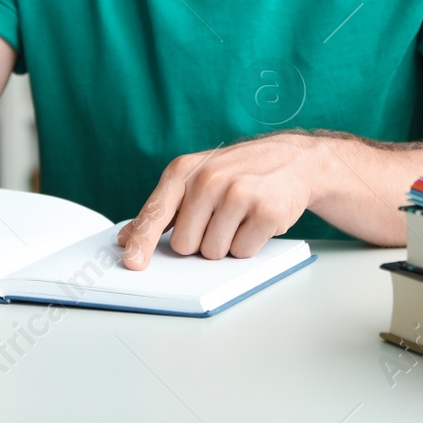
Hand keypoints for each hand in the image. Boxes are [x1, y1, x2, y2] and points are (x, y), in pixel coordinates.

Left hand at [115, 134, 317, 269]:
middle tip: (218, 219)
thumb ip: (163, 208)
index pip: (156, 212)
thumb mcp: (196, 177)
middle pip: (185, 245)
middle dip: (200, 242)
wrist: (293, 160)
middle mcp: (208, 179)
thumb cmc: (238, 172)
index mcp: (184, 170)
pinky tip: (256, 221)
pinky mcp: (266, 211)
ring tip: (239, 218)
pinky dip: (249, 244)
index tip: (132, 262)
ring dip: (226, 244)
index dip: (142, 241)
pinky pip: (242, 252)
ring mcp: (238, 194)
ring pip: (213, 252)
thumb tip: (128, 237)